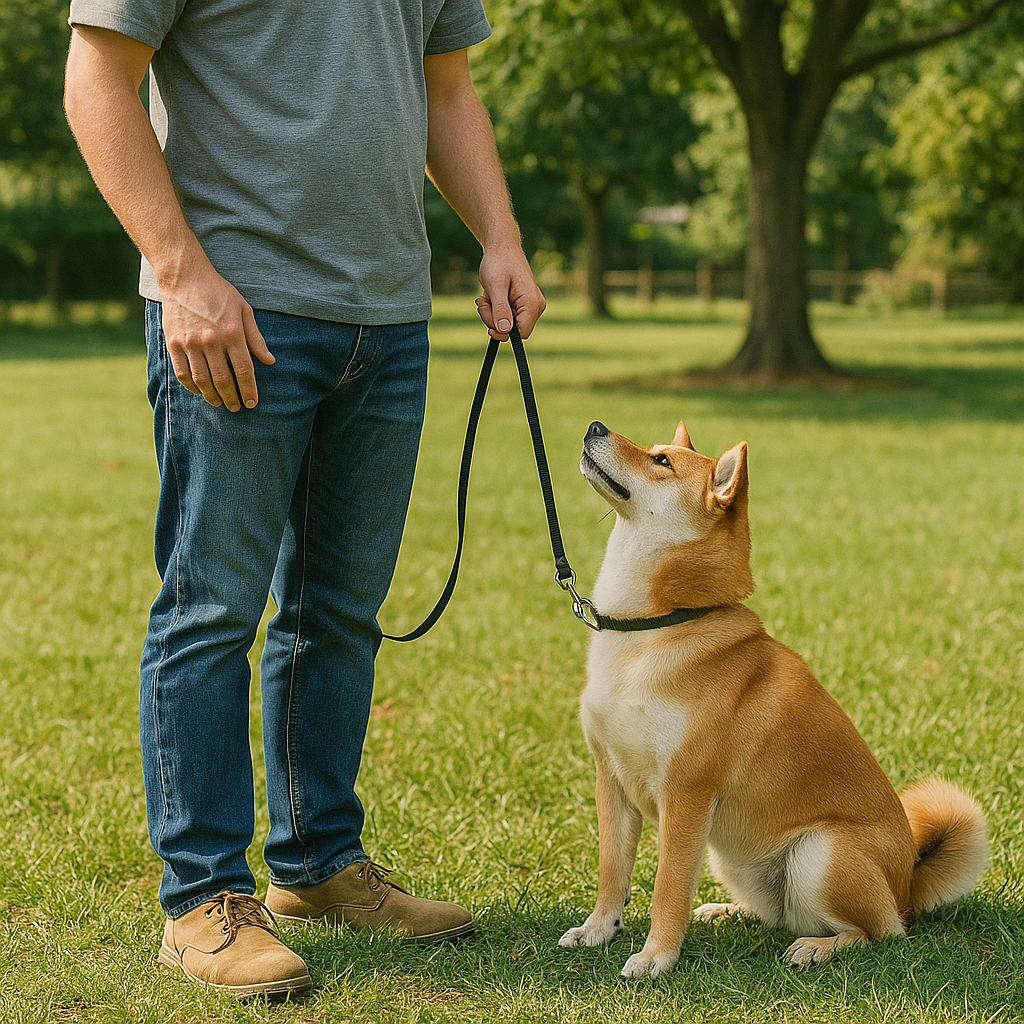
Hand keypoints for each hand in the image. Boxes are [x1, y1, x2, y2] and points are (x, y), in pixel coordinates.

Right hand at [159, 263, 274, 410]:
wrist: (184, 277)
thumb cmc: (219, 293)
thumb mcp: (244, 310)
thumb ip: (256, 338)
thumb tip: (269, 361)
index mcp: (232, 333)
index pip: (243, 371)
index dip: (249, 390)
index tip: (252, 402)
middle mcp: (211, 341)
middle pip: (223, 380)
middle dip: (232, 398)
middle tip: (236, 408)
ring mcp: (190, 343)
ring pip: (202, 381)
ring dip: (212, 397)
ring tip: (220, 403)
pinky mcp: (174, 343)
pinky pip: (182, 373)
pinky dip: (192, 387)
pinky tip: (200, 392)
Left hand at [475, 244, 545, 341]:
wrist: (502, 247)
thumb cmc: (498, 263)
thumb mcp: (496, 286)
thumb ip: (500, 309)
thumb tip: (505, 331)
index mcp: (532, 303)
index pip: (522, 333)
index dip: (503, 332)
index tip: (487, 321)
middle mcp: (535, 307)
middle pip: (513, 330)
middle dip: (493, 320)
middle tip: (482, 303)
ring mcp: (530, 306)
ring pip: (507, 324)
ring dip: (491, 314)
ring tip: (485, 298)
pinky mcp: (522, 305)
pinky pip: (507, 317)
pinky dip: (495, 310)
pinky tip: (489, 298)